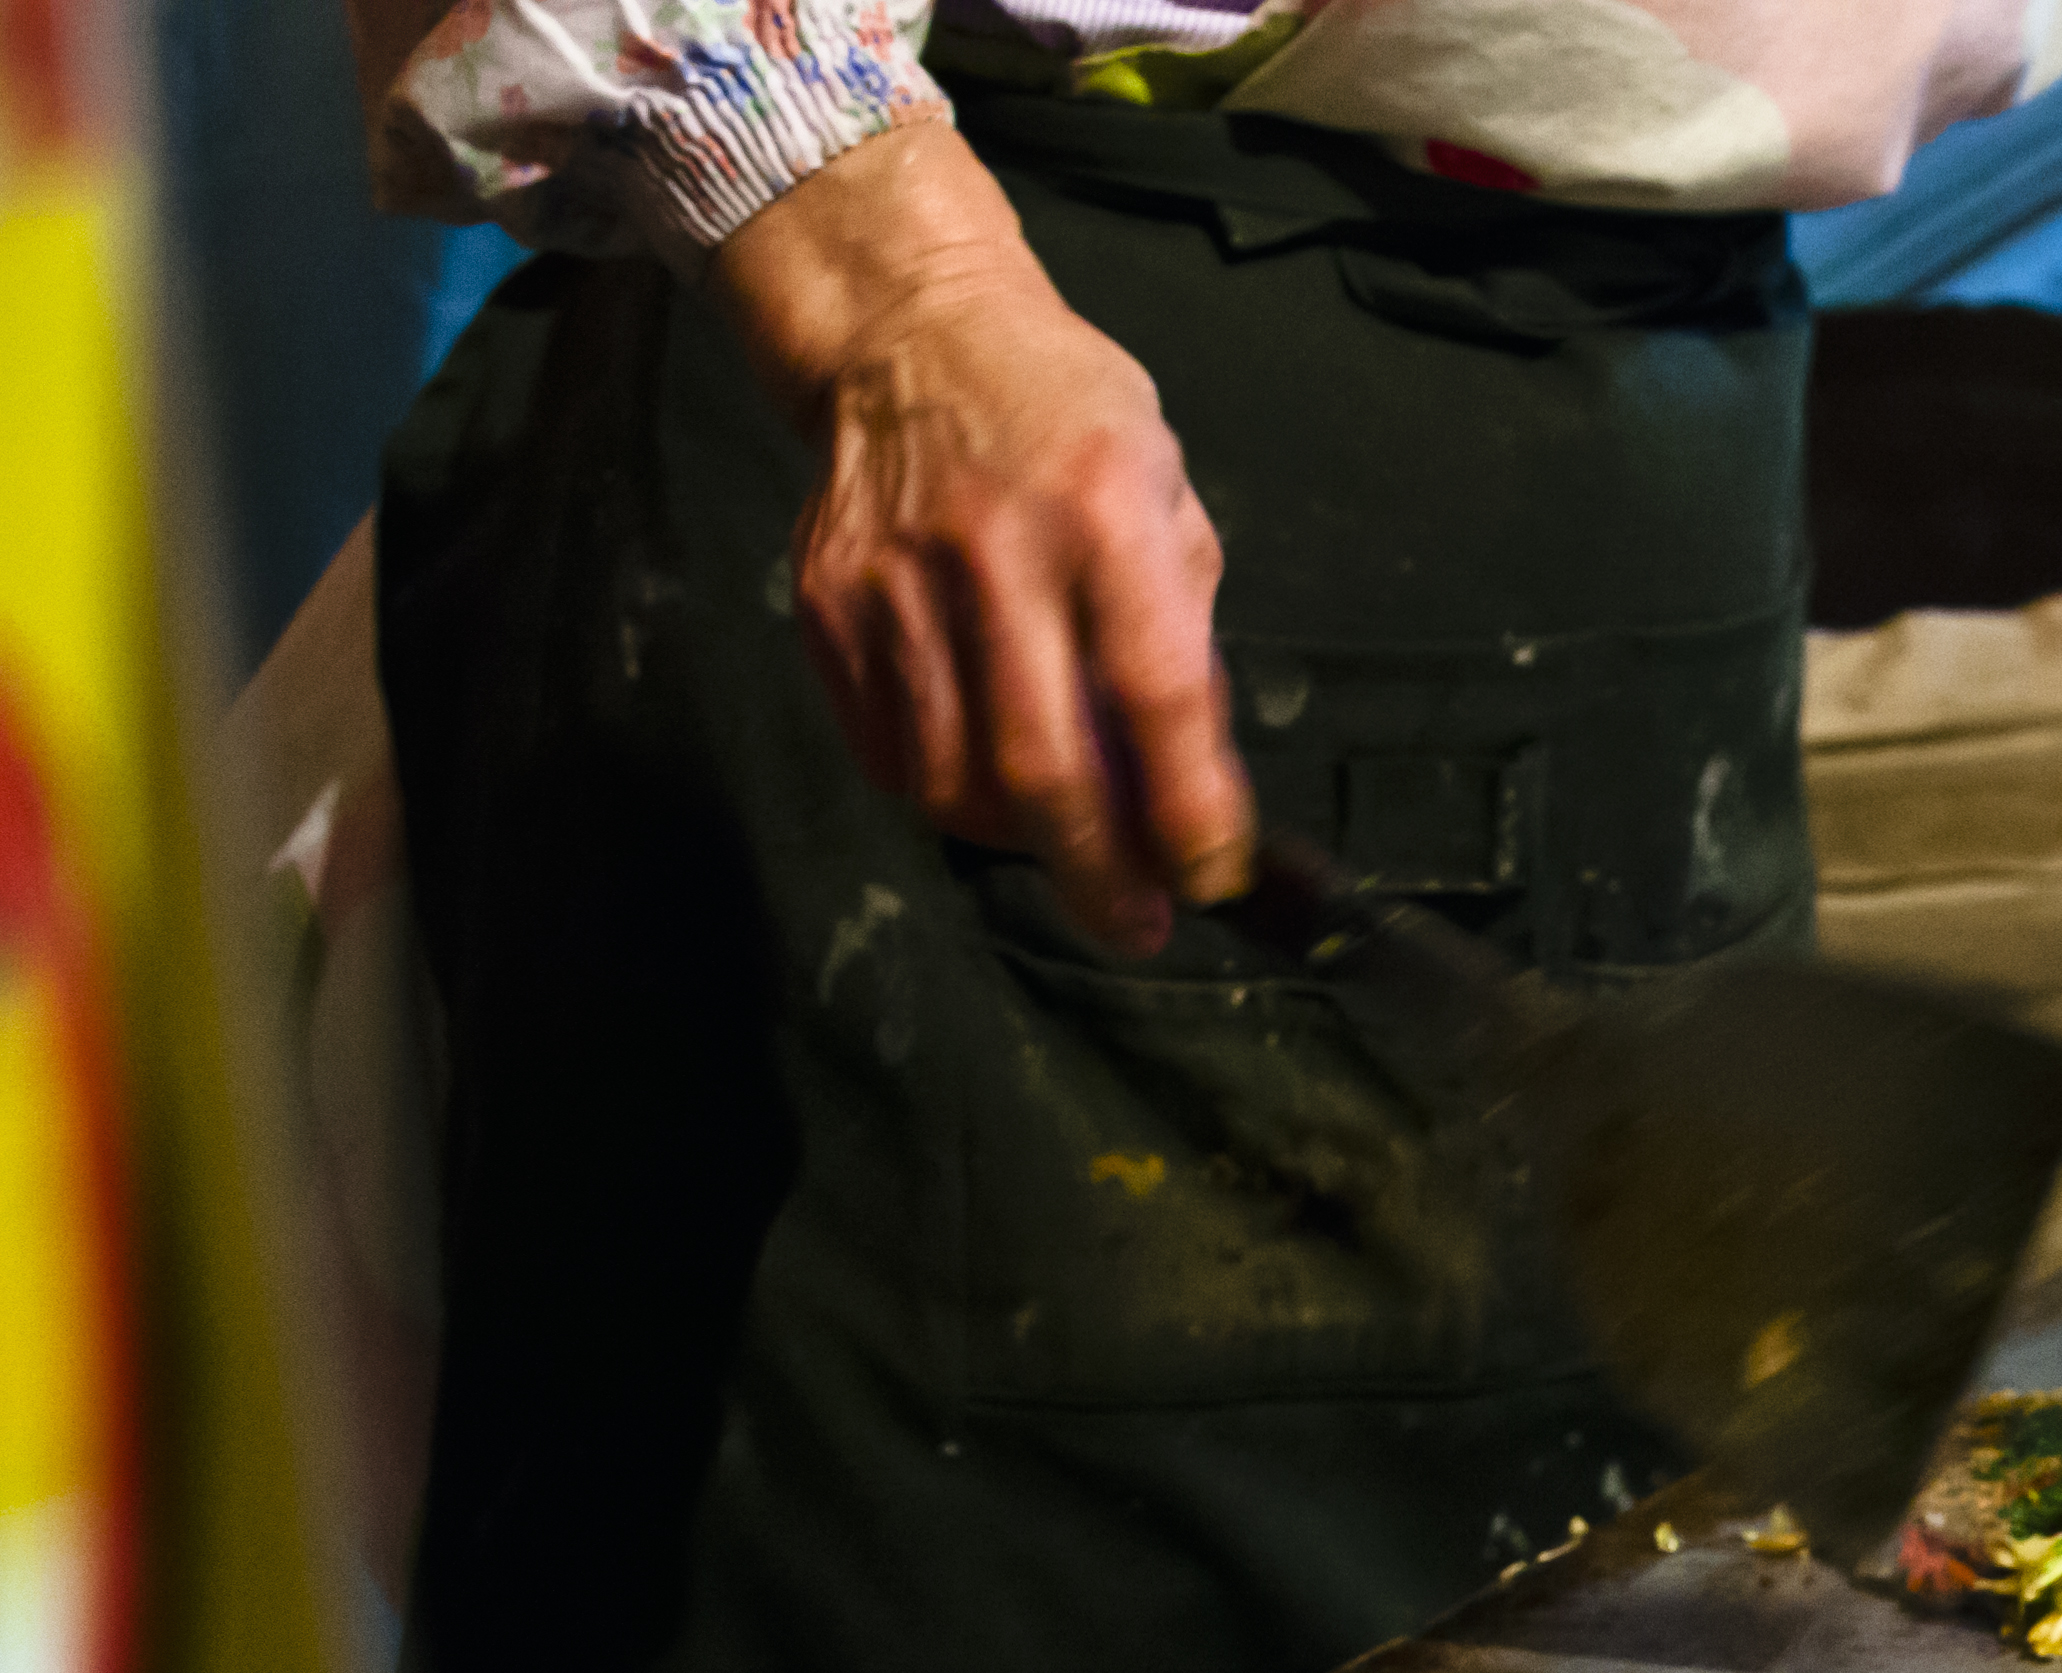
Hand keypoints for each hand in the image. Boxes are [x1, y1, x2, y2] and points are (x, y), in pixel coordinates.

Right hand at [704, 122, 1250, 951]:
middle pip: (1041, 765)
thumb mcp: (1166, 497)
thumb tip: (1190, 784)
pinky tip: (987, 795)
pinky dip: (946, 800)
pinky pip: (887, 752)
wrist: (912, 335)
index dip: (1188, 809)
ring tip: (1067, 852)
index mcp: (1103, 511)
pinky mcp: (827, 602)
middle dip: (1099, 874)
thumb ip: (1182, 637)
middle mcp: (992, 546)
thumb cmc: (1067, 421)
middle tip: (1137, 925)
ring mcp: (894, 578)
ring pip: (953, 780)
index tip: (1213, 878)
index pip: (1156, 693)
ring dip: (1021, 847)